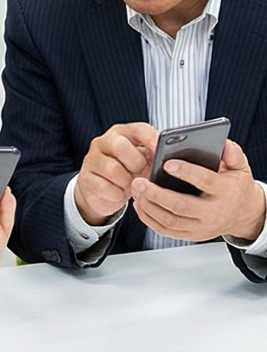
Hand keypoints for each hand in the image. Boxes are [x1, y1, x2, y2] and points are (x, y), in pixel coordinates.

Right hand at [75, 123, 157, 224]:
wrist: (101, 190)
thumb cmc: (126, 172)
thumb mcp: (142, 162)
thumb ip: (154, 157)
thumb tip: (174, 161)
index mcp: (121, 133)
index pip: (138, 130)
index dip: (153, 140)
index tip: (163, 153)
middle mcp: (104, 142)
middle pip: (120, 146)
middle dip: (136, 163)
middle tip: (141, 173)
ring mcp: (92, 159)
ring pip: (113, 170)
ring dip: (127, 183)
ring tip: (130, 186)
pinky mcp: (85, 178)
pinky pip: (105, 187)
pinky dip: (117, 195)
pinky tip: (119, 193)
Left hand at [131, 140, 265, 241]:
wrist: (243, 215)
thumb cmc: (235, 187)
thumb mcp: (240, 168)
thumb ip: (233, 154)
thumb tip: (223, 143)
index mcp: (225, 192)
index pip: (205, 181)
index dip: (186, 172)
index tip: (167, 163)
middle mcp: (212, 212)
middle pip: (181, 206)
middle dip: (157, 194)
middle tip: (139, 181)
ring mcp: (201, 227)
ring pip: (170, 221)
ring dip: (149, 206)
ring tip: (136, 190)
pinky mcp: (191, 235)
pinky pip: (166, 231)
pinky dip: (149, 219)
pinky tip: (139, 204)